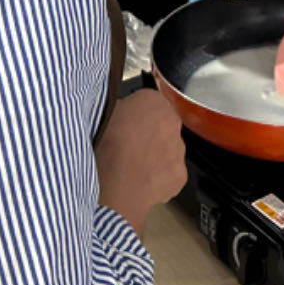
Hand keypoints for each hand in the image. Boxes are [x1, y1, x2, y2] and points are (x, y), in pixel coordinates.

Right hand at [95, 88, 186, 234]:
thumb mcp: (103, 115)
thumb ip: (118, 109)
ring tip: (132, 168)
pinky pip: (170, 175)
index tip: (125, 125)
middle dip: (149, 135)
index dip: (135, 116)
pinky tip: (140, 182)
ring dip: (155, 157)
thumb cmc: (104, 148)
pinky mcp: (180, 175)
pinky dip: (159, 179)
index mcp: (153, 101)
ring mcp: (178, 150)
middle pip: (162, 126)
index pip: (148, 103)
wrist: (113, 183)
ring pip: (168, 151)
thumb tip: (118, 113)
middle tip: (128, 147)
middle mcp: (172, 122)